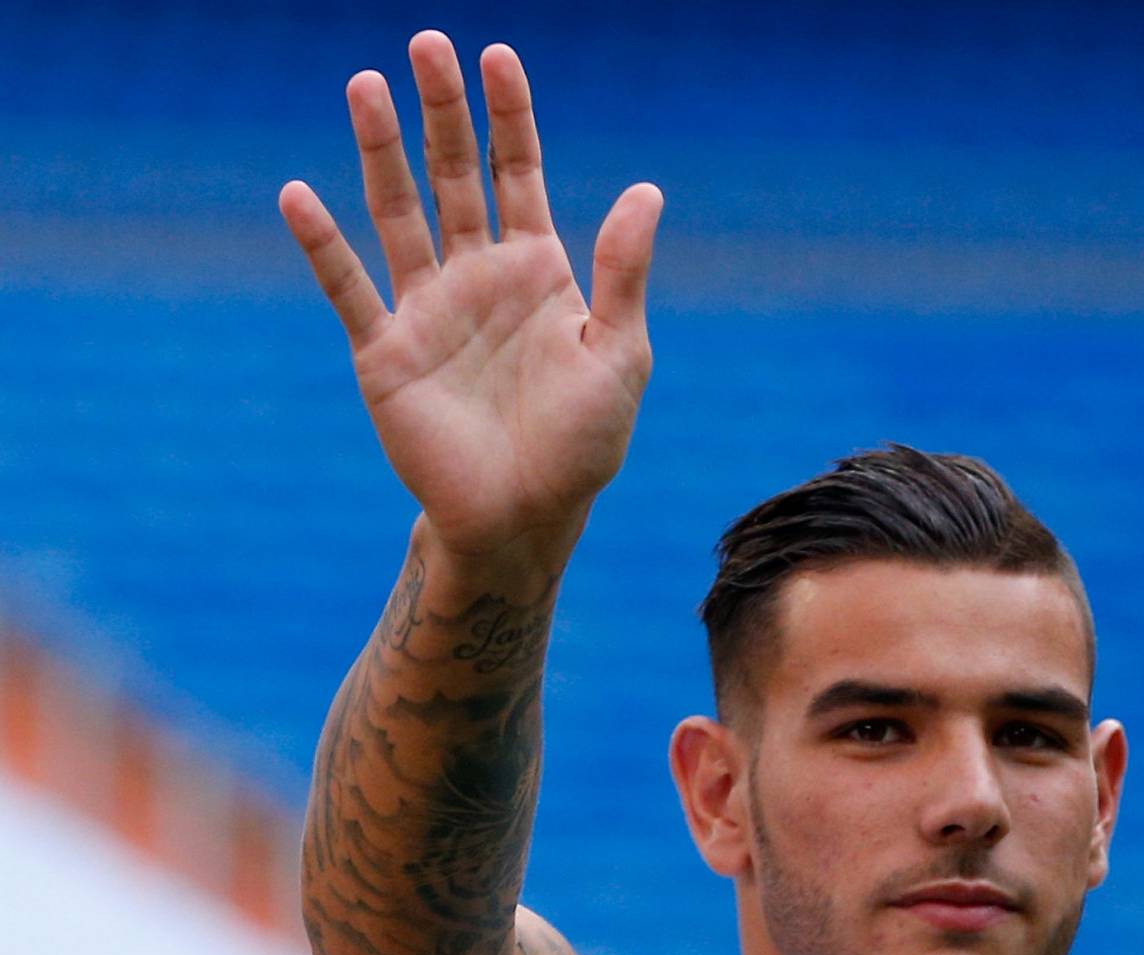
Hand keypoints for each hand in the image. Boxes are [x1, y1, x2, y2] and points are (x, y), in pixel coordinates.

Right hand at [279, 31, 660, 561]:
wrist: (523, 519)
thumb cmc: (581, 447)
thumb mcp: (619, 357)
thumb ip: (624, 274)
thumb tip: (646, 191)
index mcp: (537, 272)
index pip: (519, 173)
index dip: (509, 115)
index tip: (496, 55)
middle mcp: (477, 277)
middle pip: (455, 174)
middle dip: (442, 110)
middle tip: (426, 44)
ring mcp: (427, 310)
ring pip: (398, 212)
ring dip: (379, 150)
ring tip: (365, 85)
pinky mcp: (385, 351)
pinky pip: (349, 287)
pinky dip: (323, 244)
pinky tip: (297, 194)